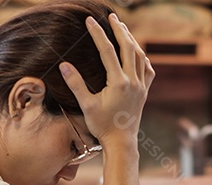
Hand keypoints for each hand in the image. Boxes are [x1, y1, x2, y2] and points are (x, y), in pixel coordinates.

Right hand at [59, 13, 154, 148]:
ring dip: (131, 40)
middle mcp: (133, 81)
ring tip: (123, 28)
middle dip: (120, 29)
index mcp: (119, 82)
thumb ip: (76, 84)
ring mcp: (141, 86)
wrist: (121, 142)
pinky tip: (138, 53)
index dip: (98, 33)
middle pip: (128, 47)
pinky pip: (147, 70)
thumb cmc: (102, 126)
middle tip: (112, 16)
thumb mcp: (86, 105)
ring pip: (140, 56)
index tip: (90, 20)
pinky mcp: (144, 92)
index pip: (107, 51)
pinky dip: (143, 57)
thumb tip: (64, 65)